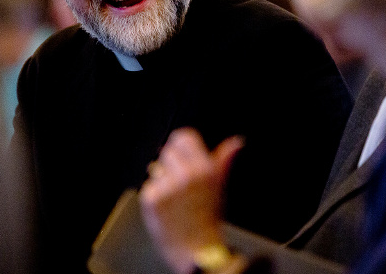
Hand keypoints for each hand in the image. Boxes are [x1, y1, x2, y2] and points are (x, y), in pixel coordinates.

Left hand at [140, 128, 244, 273]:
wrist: (196, 248)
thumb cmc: (208, 217)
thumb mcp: (220, 186)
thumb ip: (224, 160)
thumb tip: (236, 142)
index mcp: (205, 168)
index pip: (183, 137)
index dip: (181, 144)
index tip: (181, 152)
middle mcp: (186, 174)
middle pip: (168, 150)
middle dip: (172, 163)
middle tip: (180, 182)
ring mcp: (167, 186)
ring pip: (157, 168)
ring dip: (162, 178)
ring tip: (175, 197)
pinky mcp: (152, 197)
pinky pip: (149, 185)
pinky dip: (155, 194)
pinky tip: (167, 206)